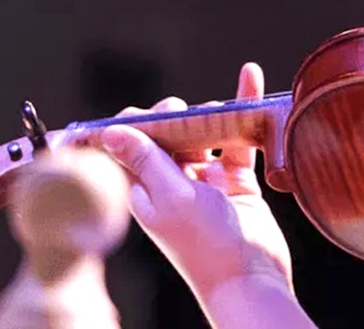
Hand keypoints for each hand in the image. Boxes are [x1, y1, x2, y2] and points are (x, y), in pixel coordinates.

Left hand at [96, 62, 292, 302]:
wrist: (252, 278)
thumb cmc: (206, 245)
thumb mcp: (173, 198)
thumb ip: (148, 161)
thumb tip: (111, 131)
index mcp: (146, 190)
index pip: (133, 146)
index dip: (138, 123)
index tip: (150, 111)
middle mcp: (174, 183)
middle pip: (171, 134)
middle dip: (179, 116)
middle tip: (190, 113)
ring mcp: (207, 181)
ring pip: (207, 134)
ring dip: (215, 114)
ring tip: (226, 107)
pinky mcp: (237, 182)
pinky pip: (239, 143)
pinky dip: (245, 118)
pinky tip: (251, 86)